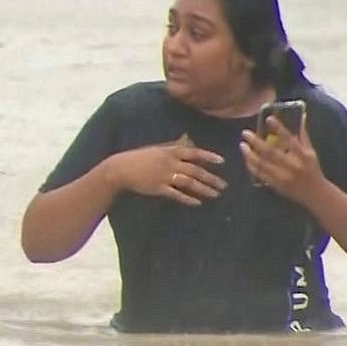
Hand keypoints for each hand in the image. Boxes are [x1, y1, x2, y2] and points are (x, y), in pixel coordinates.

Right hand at [112, 139, 227, 205]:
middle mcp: (170, 163)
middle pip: (195, 171)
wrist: (122, 168)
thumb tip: (188, 142)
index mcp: (170, 151)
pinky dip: (188, 199)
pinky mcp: (158, 188)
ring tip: (215, 195)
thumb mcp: (158, 149)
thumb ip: (173, 146)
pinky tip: (197, 203)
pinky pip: (176, 194)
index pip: (194, 153)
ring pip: (189, 183)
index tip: (222, 162)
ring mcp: (165, 176)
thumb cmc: (140, 157)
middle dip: (211, 178)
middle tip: (224, 185)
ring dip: (204, 189)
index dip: (208, 157)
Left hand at [240, 115, 324, 204]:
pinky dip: (252, 166)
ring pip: (262, 164)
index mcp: (304, 156)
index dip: (279, 128)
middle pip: (271, 152)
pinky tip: (247, 158)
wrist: (315, 194)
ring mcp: (284, 176)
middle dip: (256, 142)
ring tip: (242, 145)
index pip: (290, 139)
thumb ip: (304, 136)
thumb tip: (300, 117)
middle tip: (245, 133)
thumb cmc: (312, 169)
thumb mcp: (311, 152)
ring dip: (250, 154)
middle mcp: (293, 166)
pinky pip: (260, 174)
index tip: (268, 118)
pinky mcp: (276, 185)